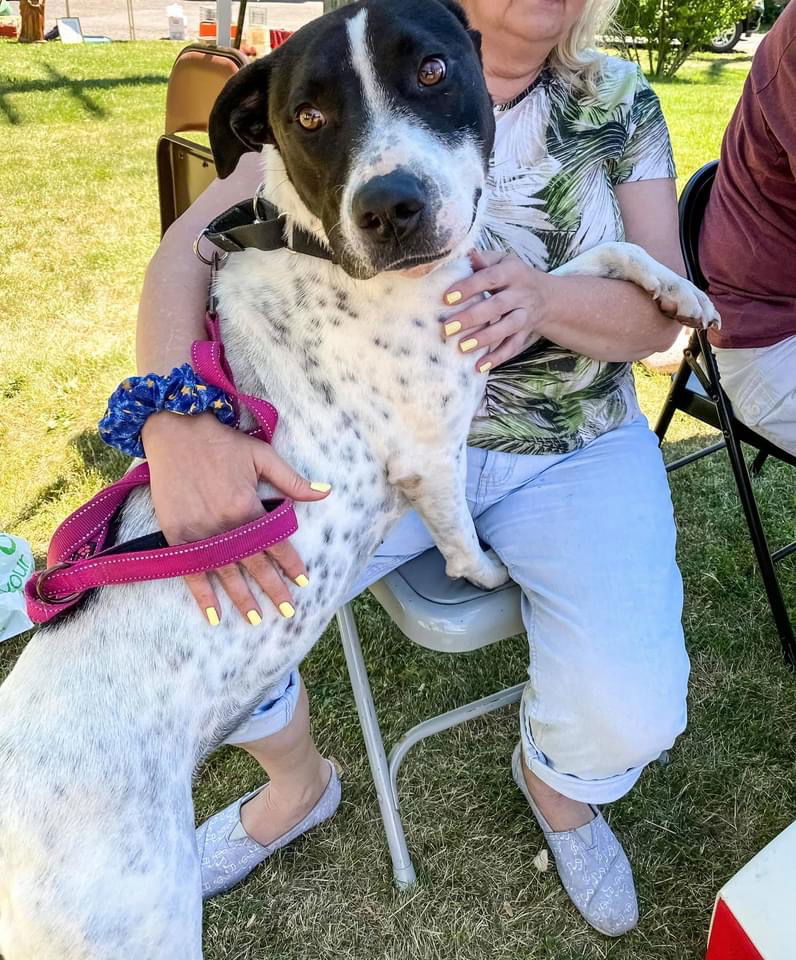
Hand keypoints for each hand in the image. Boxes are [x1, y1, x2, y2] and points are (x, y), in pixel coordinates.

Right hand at [141, 412, 330, 625]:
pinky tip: (214, 615)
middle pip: (255, 565)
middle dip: (273, 589)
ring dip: (242, 599)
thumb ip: (292, 480)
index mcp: (248, 506)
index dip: (291, 565)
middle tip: (288, 611)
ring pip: (226, 574)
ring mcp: (200, 533)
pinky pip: (192, 572)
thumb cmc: (222, 441)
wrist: (176, 429)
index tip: (303, 582)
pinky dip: (202, 596)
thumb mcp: (263, 455)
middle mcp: (225, 525)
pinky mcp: (178, 535)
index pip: (276, 544)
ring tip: (256, 619)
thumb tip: (325, 491)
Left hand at [442, 250, 549, 370]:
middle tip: (448, 327)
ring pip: (507, 327)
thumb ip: (483, 260)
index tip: (447, 298)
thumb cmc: (514, 276)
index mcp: (512, 272)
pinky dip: (497, 358)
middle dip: (472, 317)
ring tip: (462, 347)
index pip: (489, 278)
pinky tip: (479, 366)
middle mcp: (521, 293)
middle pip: (497, 306)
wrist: (548, 296)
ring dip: (485, 338)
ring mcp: (525, 315)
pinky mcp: (525, 333)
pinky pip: (513, 347)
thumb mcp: (502, 261)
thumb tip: (465, 253)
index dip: (469, 287)